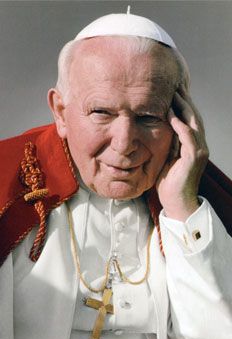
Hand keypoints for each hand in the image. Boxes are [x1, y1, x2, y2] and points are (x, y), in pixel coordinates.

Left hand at [156, 85, 208, 220]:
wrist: (176, 202)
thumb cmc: (169, 181)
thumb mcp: (168, 157)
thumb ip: (169, 142)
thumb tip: (161, 126)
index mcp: (194, 145)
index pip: (190, 120)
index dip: (183, 105)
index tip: (172, 91)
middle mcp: (200, 145)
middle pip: (195, 117)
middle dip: (185, 101)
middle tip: (174, 86)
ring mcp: (199, 151)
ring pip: (194, 123)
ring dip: (184, 108)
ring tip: (173, 94)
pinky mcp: (194, 158)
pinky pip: (188, 137)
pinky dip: (180, 124)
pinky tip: (171, 114)